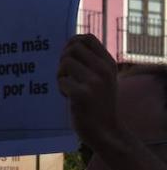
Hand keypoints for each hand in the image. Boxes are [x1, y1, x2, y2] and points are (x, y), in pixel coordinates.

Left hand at [57, 34, 122, 150]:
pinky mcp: (82, 94)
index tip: (67, 57)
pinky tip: (68, 98)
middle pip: (72, 48)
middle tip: (65, 75)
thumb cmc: (98, 103)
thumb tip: (69, 44)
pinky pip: (62, 81)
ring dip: (60, 75)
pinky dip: (61, 89)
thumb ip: (91, 62)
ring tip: (68, 87)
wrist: (105, 130)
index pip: (87, 38)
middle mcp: (103, 69)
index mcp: (108, 63)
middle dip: (63, 60)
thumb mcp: (102, 79)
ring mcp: (94, 81)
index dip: (71, 43)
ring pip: (65, 63)